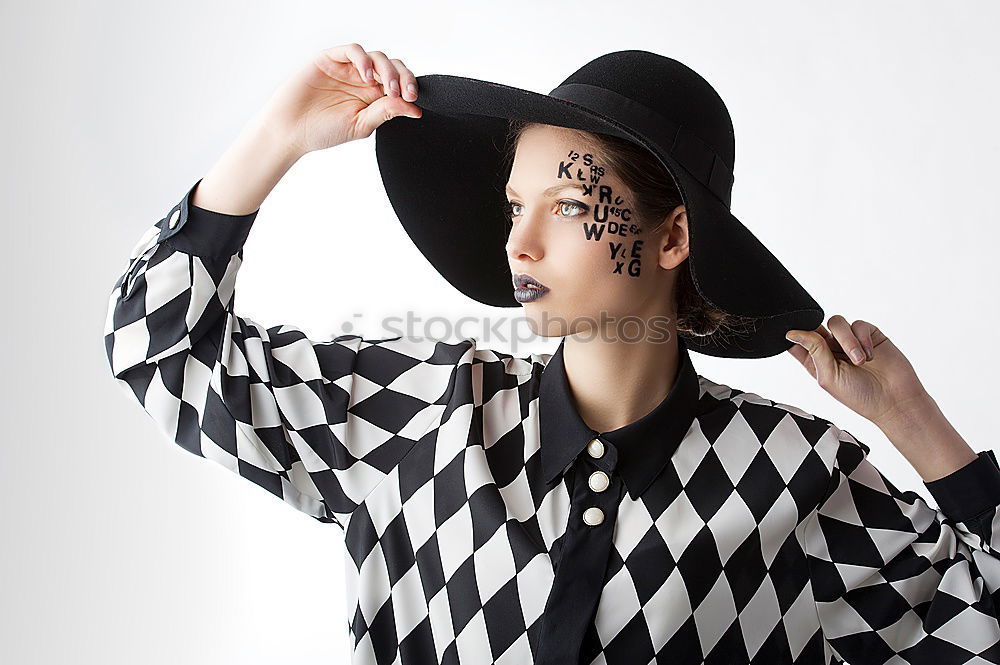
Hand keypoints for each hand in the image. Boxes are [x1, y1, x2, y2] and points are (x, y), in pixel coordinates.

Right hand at [257, 42, 422, 157]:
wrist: (290, 130)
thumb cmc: (321, 131)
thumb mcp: (361, 125)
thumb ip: (386, 112)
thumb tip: (414, 109)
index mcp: (373, 97)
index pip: (399, 83)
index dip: (410, 86)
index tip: (413, 98)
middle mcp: (362, 80)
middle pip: (392, 67)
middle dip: (403, 77)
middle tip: (403, 93)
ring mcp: (348, 68)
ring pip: (377, 57)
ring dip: (387, 70)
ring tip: (386, 87)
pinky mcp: (331, 59)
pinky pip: (353, 50)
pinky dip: (364, 59)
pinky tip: (366, 76)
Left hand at [785, 315, 931, 428]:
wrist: (895, 400)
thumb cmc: (860, 396)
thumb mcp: (829, 377)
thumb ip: (813, 351)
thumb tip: (793, 333)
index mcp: (816, 360)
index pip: (797, 341)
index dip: (793, 333)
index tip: (792, 334)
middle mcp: (831, 348)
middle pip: (815, 325)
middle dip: (819, 330)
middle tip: (829, 344)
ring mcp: (850, 340)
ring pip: (836, 322)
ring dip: (847, 341)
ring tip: (859, 361)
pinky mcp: (869, 334)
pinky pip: (858, 324)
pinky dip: (863, 339)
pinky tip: (870, 356)